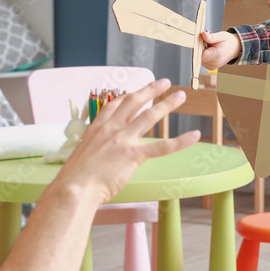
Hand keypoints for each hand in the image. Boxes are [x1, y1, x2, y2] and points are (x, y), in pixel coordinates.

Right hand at [57, 79, 200, 203]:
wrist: (75, 188)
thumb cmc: (75, 178)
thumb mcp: (81, 155)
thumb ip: (94, 150)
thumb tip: (99, 156)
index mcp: (97, 128)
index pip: (114, 105)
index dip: (127, 96)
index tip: (135, 92)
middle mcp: (112, 129)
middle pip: (134, 102)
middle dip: (150, 90)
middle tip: (164, 82)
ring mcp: (124, 140)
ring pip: (150, 116)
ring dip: (167, 104)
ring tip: (180, 95)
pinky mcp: (134, 155)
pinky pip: (162, 146)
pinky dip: (181, 141)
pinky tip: (194, 135)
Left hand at [200, 29, 239, 70]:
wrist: (235, 49)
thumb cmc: (228, 42)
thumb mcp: (222, 36)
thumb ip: (212, 37)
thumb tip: (203, 34)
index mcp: (218, 54)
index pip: (201, 54)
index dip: (198, 47)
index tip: (201, 41)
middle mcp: (214, 63)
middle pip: (199, 56)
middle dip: (199, 49)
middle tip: (207, 43)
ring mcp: (212, 67)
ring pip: (199, 59)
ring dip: (201, 52)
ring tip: (209, 47)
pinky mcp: (210, 68)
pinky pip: (202, 61)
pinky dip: (203, 56)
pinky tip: (209, 51)